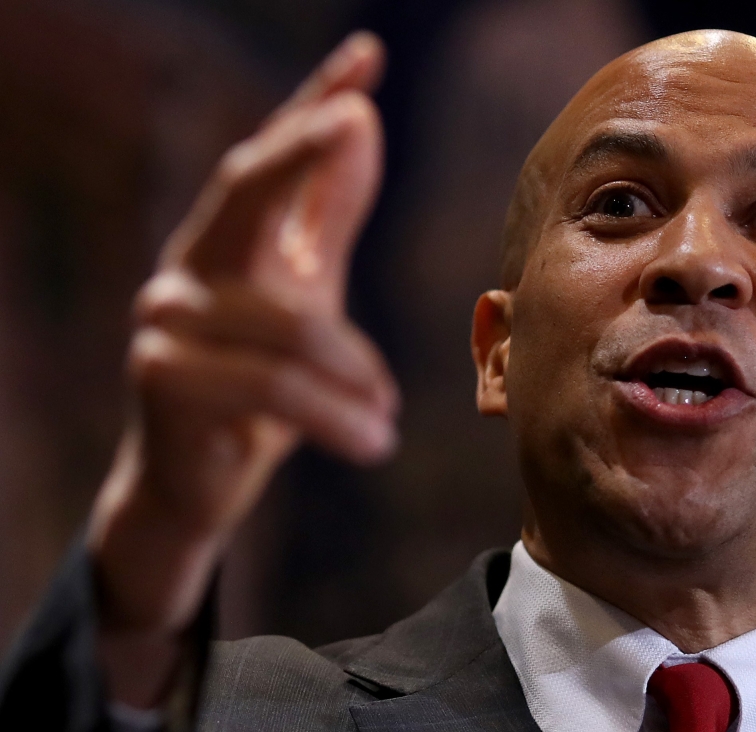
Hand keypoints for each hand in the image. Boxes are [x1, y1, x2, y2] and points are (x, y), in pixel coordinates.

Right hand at [86, 31, 397, 704]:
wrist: (203, 478)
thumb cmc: (262, 388)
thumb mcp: (303, 297)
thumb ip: (325, 218)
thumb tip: (360, 123)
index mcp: (227, 242)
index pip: (268, 159)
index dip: (310, 102)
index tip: (364, 57)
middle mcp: (188, 264)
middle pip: (244, 187)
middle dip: (302, 149)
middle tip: (358, 117)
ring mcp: (166, 317)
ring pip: (289, 322)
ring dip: (357, 373)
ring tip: (390, 413)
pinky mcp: (162, 375)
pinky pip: (274, 386)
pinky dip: (336, 415)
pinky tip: (373, 439)